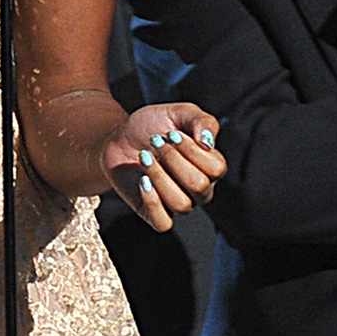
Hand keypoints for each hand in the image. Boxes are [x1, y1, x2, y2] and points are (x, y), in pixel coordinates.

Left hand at [101, 103, 225, 231]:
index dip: (192, 150)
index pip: (216, 169)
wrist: (120, 136)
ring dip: (159, 176)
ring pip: (181, 204)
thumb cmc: (153, 125)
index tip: (171, 134)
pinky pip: (163, 222)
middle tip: (155, 142)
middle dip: (173, 159)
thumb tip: (208, 143)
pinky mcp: (154, 214)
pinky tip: (142, 180)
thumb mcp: (180, 113)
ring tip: (144, 157)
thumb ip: (202, 121)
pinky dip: (152, 201)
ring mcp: (177, 203)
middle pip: (199, 186)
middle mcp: (199, 190)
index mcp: (210, 167)